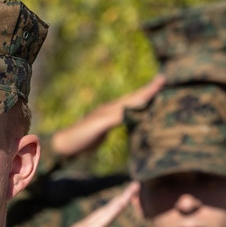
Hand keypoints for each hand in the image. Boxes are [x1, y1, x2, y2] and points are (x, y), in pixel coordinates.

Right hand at [35, 181, 138, 226]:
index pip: (103, 217)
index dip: (116, 206)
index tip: (130, 197)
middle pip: (106, 210)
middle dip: (122, 197)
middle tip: (137, 184)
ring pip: (105, 214)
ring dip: (120, 201)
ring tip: (133, 189)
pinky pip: (100, 224)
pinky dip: (111, 213)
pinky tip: (121, 205)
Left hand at [50, 74, 164, 160]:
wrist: (62, 146)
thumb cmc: (78, 137)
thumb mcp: (97, 126)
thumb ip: (114, 118)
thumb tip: (131, 110)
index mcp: (111, 109)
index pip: (134, 98)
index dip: (148, 91)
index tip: (163, 80)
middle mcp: (110, 110)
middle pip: (133, 98)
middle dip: (148, 90)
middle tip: (163, 79)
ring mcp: (107, 118)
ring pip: (129, 105)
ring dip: (142, 99)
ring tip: (154, 93)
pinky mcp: (104, 128)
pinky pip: (124, 117)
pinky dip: (134, 113)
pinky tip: (137, 115)